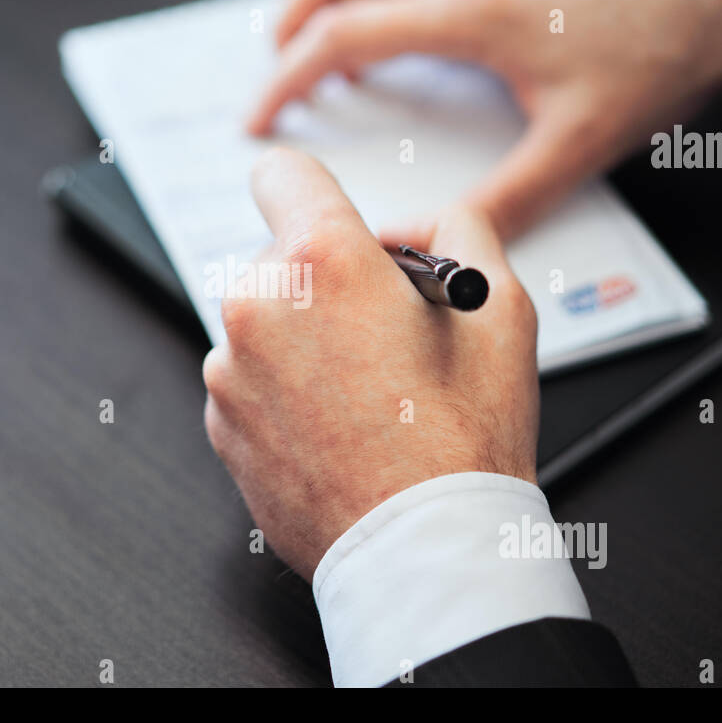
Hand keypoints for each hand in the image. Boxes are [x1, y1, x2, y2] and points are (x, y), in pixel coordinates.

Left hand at [202, 148, 537, 579]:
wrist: (422, 549)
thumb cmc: (463, 440)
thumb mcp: (501, 309)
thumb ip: (461, 231)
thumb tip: (422, 226)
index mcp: (323, 263)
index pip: (282, 173)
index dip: (313, 188)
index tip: (327, 215)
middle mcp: (260, 307)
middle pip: (284, 256)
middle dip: (329, 280)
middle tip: (385, 330)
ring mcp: (230, 370)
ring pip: (266, 321)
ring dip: (304, 338)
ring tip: (367, 392)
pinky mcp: (220, 423)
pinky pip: (249, 379)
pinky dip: (283, 390)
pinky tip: (336, 426)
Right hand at [246, 0, 721, 237]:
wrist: (714, 1)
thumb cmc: (654, 58)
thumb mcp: (575, 148)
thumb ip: (500, 205)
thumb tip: (440, 240)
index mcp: (471, 16)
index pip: (343, 33)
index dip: (285, 78)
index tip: (259, 120)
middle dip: (288, 22)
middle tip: (277, 81)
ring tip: (316, 50)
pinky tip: (388, 31)